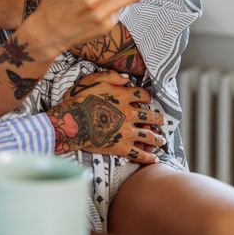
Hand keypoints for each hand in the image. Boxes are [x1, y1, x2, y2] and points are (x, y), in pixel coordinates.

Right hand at [47, 71, 164, 163]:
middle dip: (158, 118)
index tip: (147, 98)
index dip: (146, 96)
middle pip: (150, 116)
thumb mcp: (92, 80)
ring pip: (149, 135)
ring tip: (161, 139)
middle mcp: (129, 114)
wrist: (71, 122)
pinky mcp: (121, 147)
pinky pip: (139, 153)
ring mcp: (127, 132)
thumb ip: (111, 77)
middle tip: (162, 120)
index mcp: (123, 97)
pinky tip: (154, 158)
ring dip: (157, 138)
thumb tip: (126, 78)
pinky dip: (148, 156)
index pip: (142, 95)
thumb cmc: (79, 100)